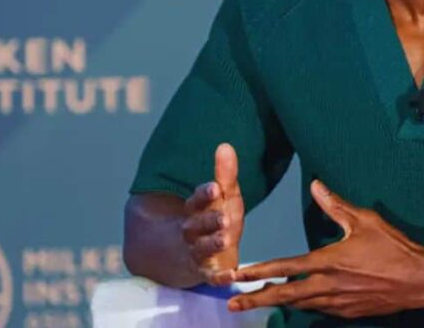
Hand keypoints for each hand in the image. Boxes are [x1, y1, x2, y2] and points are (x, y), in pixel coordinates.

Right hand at [181, 143, 244, 285]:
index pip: (197, 200)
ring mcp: (198, 253)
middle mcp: (192, 232)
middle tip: (224, 217)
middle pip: (197, 225)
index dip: (205, 195)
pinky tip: (230, 276)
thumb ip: (225, 174)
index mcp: (196, 211)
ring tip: (226, 238)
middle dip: (209, 221)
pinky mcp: (207, 273)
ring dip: (213, 244)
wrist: (194, 255)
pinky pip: (212, 277)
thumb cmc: (214, 219)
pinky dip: (220, 277)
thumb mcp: (223, 197)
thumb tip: (225, 145)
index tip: (215, 188)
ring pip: (202, 249)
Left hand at [228, 180, 423, 318]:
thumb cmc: (394, 246)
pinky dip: (303, 305)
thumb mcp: (366, 220)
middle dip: (256, 299)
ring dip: (277, 303)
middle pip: (284, 296)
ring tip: (257, 301)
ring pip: (300, 305)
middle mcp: (329, 286)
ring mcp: (337, 303)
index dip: (259, 271)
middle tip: (231, 303)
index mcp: (330, 261)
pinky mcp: (348, 313)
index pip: (286, 267)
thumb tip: (316, 185)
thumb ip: (336, 205)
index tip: (237, 275)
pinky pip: (319, 310)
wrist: (420, 279)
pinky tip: (297, 302)